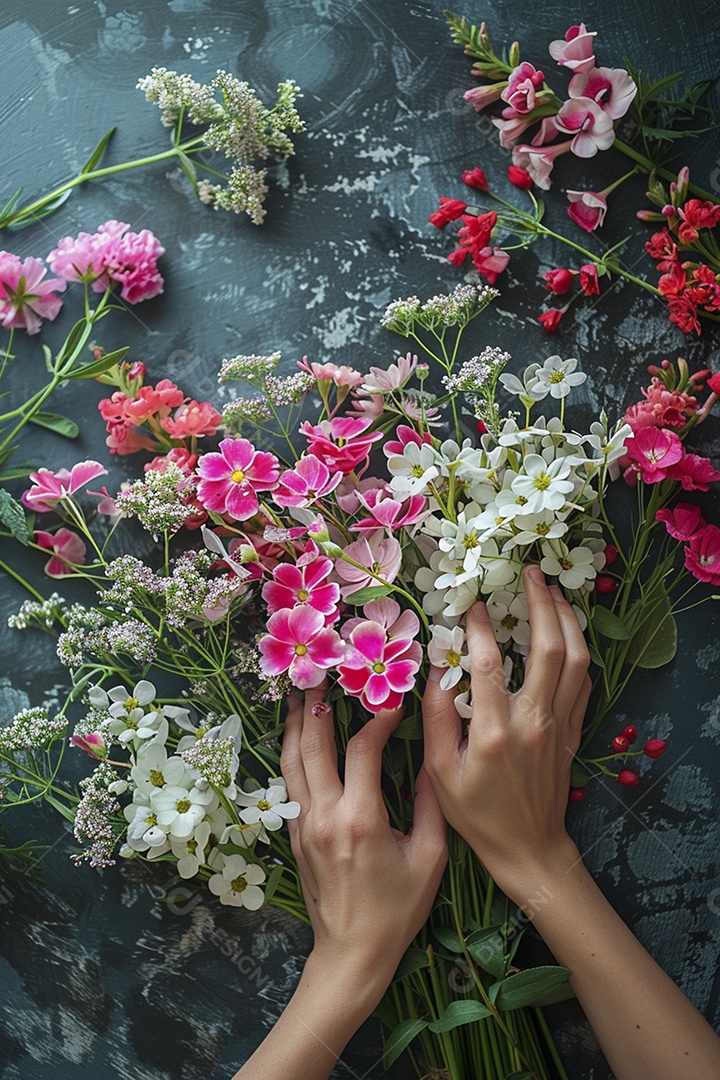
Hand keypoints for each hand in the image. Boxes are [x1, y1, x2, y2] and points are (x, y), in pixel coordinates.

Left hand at [281, 685, 447, 1002]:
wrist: (351, 954)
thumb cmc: (397, 910)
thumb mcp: (429, 859)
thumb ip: (432, 806)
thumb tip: (437, 759)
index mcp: (360, 818)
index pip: (362, 750)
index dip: (376, 719)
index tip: (392, 701)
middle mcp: (325, 814)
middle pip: (313, 744)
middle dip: (318, 703)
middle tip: (325, 671)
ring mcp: (304, 823)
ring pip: (291, 760)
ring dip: (297, 722)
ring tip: (303, 691)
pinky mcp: (296, 834)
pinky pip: (290, 782)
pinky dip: (292, 752)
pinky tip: (298, 736)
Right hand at [422, 567, 590, 901]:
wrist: (528, 846)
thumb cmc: (476, 813)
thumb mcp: (440, 773)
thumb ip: (437, 719)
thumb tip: (435, 671)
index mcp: (495, 734)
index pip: (489, 666)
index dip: (479, 629)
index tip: (471, 604)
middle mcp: (533, 723)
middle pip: (547, 650)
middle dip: (539, 605)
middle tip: (527, 574)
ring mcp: (559, 725)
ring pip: (575, 660)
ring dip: (566, 620)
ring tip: (550, 591)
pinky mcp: (572, 729)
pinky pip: (583, 680)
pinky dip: (578, 647)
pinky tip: (566, 629)